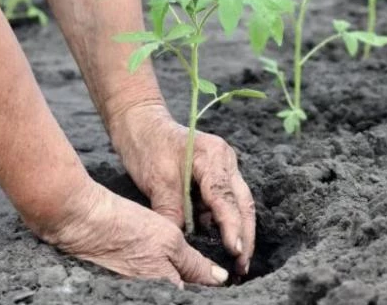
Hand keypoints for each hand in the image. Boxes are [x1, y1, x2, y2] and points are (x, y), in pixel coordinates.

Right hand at [34, 180, 228, 287]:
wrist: (82, 222)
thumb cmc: (127, 228)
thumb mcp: (170, 241)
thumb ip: (195, 264)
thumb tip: (219, 279)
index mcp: (165, 291)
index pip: (196, 296)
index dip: (209, 288)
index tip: (220, 277)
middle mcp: (149, 297)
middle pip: (180, 294)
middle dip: (194, 285)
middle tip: (206, 270)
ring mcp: (133, 293)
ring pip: (166, 290)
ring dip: (177, 280)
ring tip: (179, 264)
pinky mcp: (122, 287)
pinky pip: (150, 286)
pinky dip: (159, 277)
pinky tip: (158, 263)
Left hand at [109, 104, 255, 275]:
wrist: (140, 123)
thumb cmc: (147, 145)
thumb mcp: (157, 181)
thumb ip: (172, 212)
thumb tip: (181, 243)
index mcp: (213, 156)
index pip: (226, 197)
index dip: (232, 226)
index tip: (235, 251)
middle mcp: (226, 160)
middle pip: (243, 202)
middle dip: (245, 235)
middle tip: (243, 264)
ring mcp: (224, 166)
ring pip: (239, 203)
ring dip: (239, 230)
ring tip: (237, 259)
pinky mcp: (217, 174)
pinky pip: (225, 201)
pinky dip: (224, 221)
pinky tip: (221, 241)